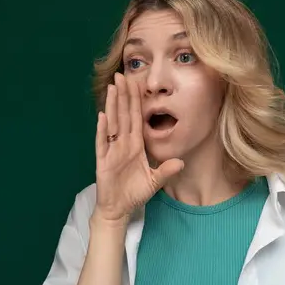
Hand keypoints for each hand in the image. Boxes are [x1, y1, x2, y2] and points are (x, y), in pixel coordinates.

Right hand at [94, 73, 183, 225]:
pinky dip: (103, 130)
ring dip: (112, 105)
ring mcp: (112, 151)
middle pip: (124, 115)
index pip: (137, 118)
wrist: (119, 209)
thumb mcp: (154, 181)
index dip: (137, 101)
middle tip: (121, 75)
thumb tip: (181, 162)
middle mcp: (123, 144)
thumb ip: (166, 170)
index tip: (137, 83)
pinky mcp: (103, 160)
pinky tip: (102, 116)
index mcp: (135, 145)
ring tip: (112, 88)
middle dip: (123, 95)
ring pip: (113, 123)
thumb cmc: (134, 193)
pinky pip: (103, 142)